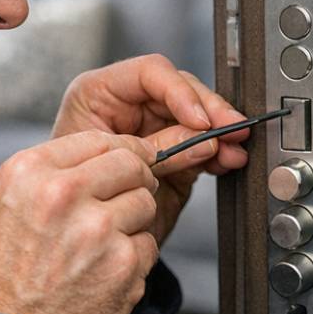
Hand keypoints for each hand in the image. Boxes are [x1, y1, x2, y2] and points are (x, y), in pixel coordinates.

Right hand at [0, 131, 160, 313]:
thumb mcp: (3, 208)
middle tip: (125, 201)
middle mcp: (63, 195)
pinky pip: (147, 245)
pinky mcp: (123, 265)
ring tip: (100, 248)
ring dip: (133, 223)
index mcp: (29, 173)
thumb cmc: (1, 277)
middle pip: (131, 165)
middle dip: (136, 181)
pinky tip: (102, 275)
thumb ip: (49, 175)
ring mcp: (97, 230)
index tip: (131, 161)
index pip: (97, 140)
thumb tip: (103, 155)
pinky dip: (133, 260)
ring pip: (145, 204)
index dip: (121, 151)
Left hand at [52, 54, 250, 245]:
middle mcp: (128, 104)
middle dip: (210, 111)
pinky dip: (219, 152)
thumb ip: (160, 152)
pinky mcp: (172, 150)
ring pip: (197, 115)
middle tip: (232, 129)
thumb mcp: (113, 171)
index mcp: (99, 94)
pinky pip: (202, 143)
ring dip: (221, 131)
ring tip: (234, 150)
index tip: (200, 120)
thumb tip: (205, 140)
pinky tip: (229, 160)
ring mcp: (151, 126)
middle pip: (180, 90)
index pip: (149, 73)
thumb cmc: (78, 203)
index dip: (180, 92)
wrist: (81, 241)